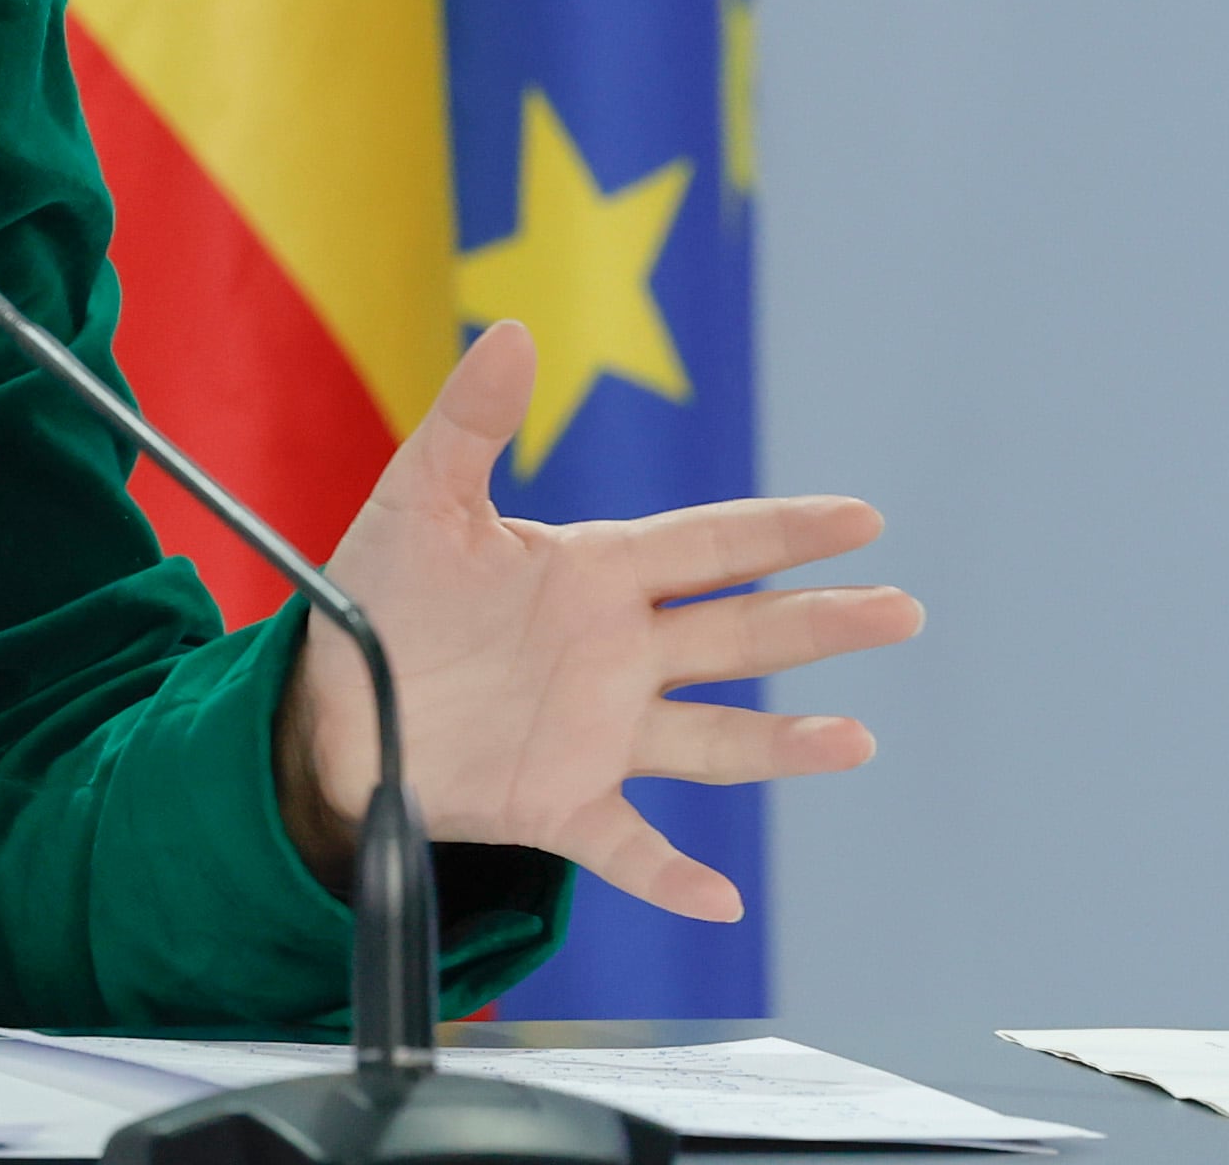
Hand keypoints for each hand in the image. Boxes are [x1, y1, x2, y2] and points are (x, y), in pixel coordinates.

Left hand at [280, 321, 922, 922]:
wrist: (328, 699)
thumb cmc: (379, 594)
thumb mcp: (418, 498)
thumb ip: (469, 421)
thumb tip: (512, 330)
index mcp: (594, 574)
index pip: (708, 546)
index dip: (782, 532)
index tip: (862, 518)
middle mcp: (616, 654)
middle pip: (737, 636)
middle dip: (819, 623)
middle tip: (900, 609)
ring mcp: (597, 733)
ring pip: (711, 741)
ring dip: (781, 745)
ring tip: (854, 739)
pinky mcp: (557, 802)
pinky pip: (626, 846)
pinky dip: (671, 876)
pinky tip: (720, 899)